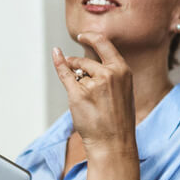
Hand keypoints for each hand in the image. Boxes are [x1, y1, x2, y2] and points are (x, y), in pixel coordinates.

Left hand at [52, 33, 136, 155]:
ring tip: (87, 100)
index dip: (91, 37)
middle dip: (77, 64)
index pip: (104, 44)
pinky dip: (59, 64)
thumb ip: (111, 73)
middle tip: (77, 73)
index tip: (83, 36)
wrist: (114, 142)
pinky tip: (56, 55)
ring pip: (77, 72)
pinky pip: (65, 74)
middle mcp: (109, 74)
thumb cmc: (118, 120)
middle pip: (86, 60)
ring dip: (76, 80)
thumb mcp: (123, 91)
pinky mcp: (78, 94)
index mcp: (123, 71)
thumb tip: (90, 61)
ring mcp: (93, 83)